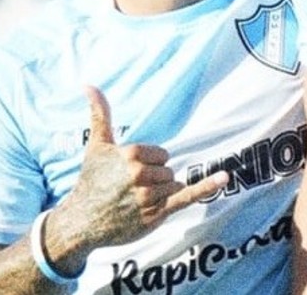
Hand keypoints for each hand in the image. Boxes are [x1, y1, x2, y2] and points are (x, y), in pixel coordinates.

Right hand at [48, 87, 228, 269]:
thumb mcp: (97, 145)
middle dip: (155, 180)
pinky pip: (188, 196)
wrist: (82, 222)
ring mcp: (149, 196)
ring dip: (161, 194)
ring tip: (136, 202)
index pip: (163, 154)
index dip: (150, 165)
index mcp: (130, 154)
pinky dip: (207, 187)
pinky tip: (224, 178)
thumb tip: (89, 84)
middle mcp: (140, 174)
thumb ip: (100, 114)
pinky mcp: (156, 214)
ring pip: (175, 185)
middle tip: (130, 191)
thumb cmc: (91, 181)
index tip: (130, 175)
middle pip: (169, 171)